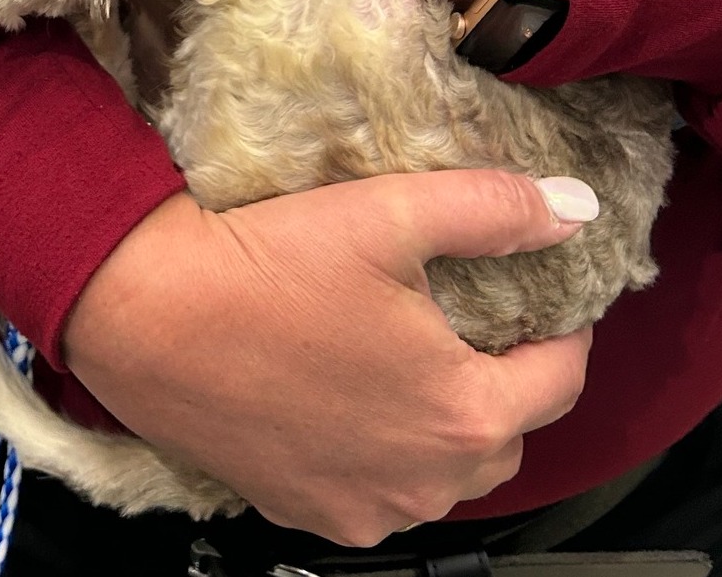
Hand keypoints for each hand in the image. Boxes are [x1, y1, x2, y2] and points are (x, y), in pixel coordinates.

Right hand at [62, 172, 596, 543]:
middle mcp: (423, 482)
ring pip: (441, 472)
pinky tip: (347, 393)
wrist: (146, 312)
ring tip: (408, 354)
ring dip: (441, 422)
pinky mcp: (304, 511)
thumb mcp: (390, 213)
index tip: (548, 295)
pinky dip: (381, 451)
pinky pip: (376, 490)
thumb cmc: (266, 264)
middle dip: (503, 380)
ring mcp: (362, 508)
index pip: (561, 381)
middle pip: (505, 434)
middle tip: (471, 318)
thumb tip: (574, 210)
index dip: (565, 330)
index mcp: (462, 412)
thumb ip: (492, 210)